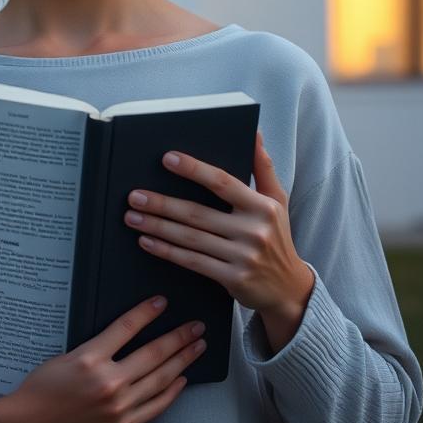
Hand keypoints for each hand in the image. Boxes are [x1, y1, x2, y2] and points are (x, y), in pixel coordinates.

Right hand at [0, 294, 205, 422]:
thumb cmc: (43, 390)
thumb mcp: (67, 355)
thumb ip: (98, 346)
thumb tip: (125, 333)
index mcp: (90, 359)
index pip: (126, 327)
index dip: (147, 312)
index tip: (162, 301)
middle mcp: (108, 383)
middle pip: (152, 354)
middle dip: (178, 337)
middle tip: (196, 326)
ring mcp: (118, 408)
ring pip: (159, 379)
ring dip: (182, 361)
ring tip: (196, 347)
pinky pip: (154, 407)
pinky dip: (171, 392)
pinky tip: (181, 380)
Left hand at [122, 130, 313, 338]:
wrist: (290, 289)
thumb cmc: (277, 237)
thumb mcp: (278, 200)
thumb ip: (263, 166)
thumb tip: (255, 132)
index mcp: (262, 206)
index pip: (222, 182)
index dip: (193, 169)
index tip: (167, 159)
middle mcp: (253, 230)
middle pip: (198, 213)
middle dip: (162, 203)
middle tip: (134, 196)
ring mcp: (243, 257)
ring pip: (190, 238)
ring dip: (157, 227)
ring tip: (132, 217)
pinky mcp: (233, 279)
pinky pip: (193, 262)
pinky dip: (167, 251)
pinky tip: (147, 242)